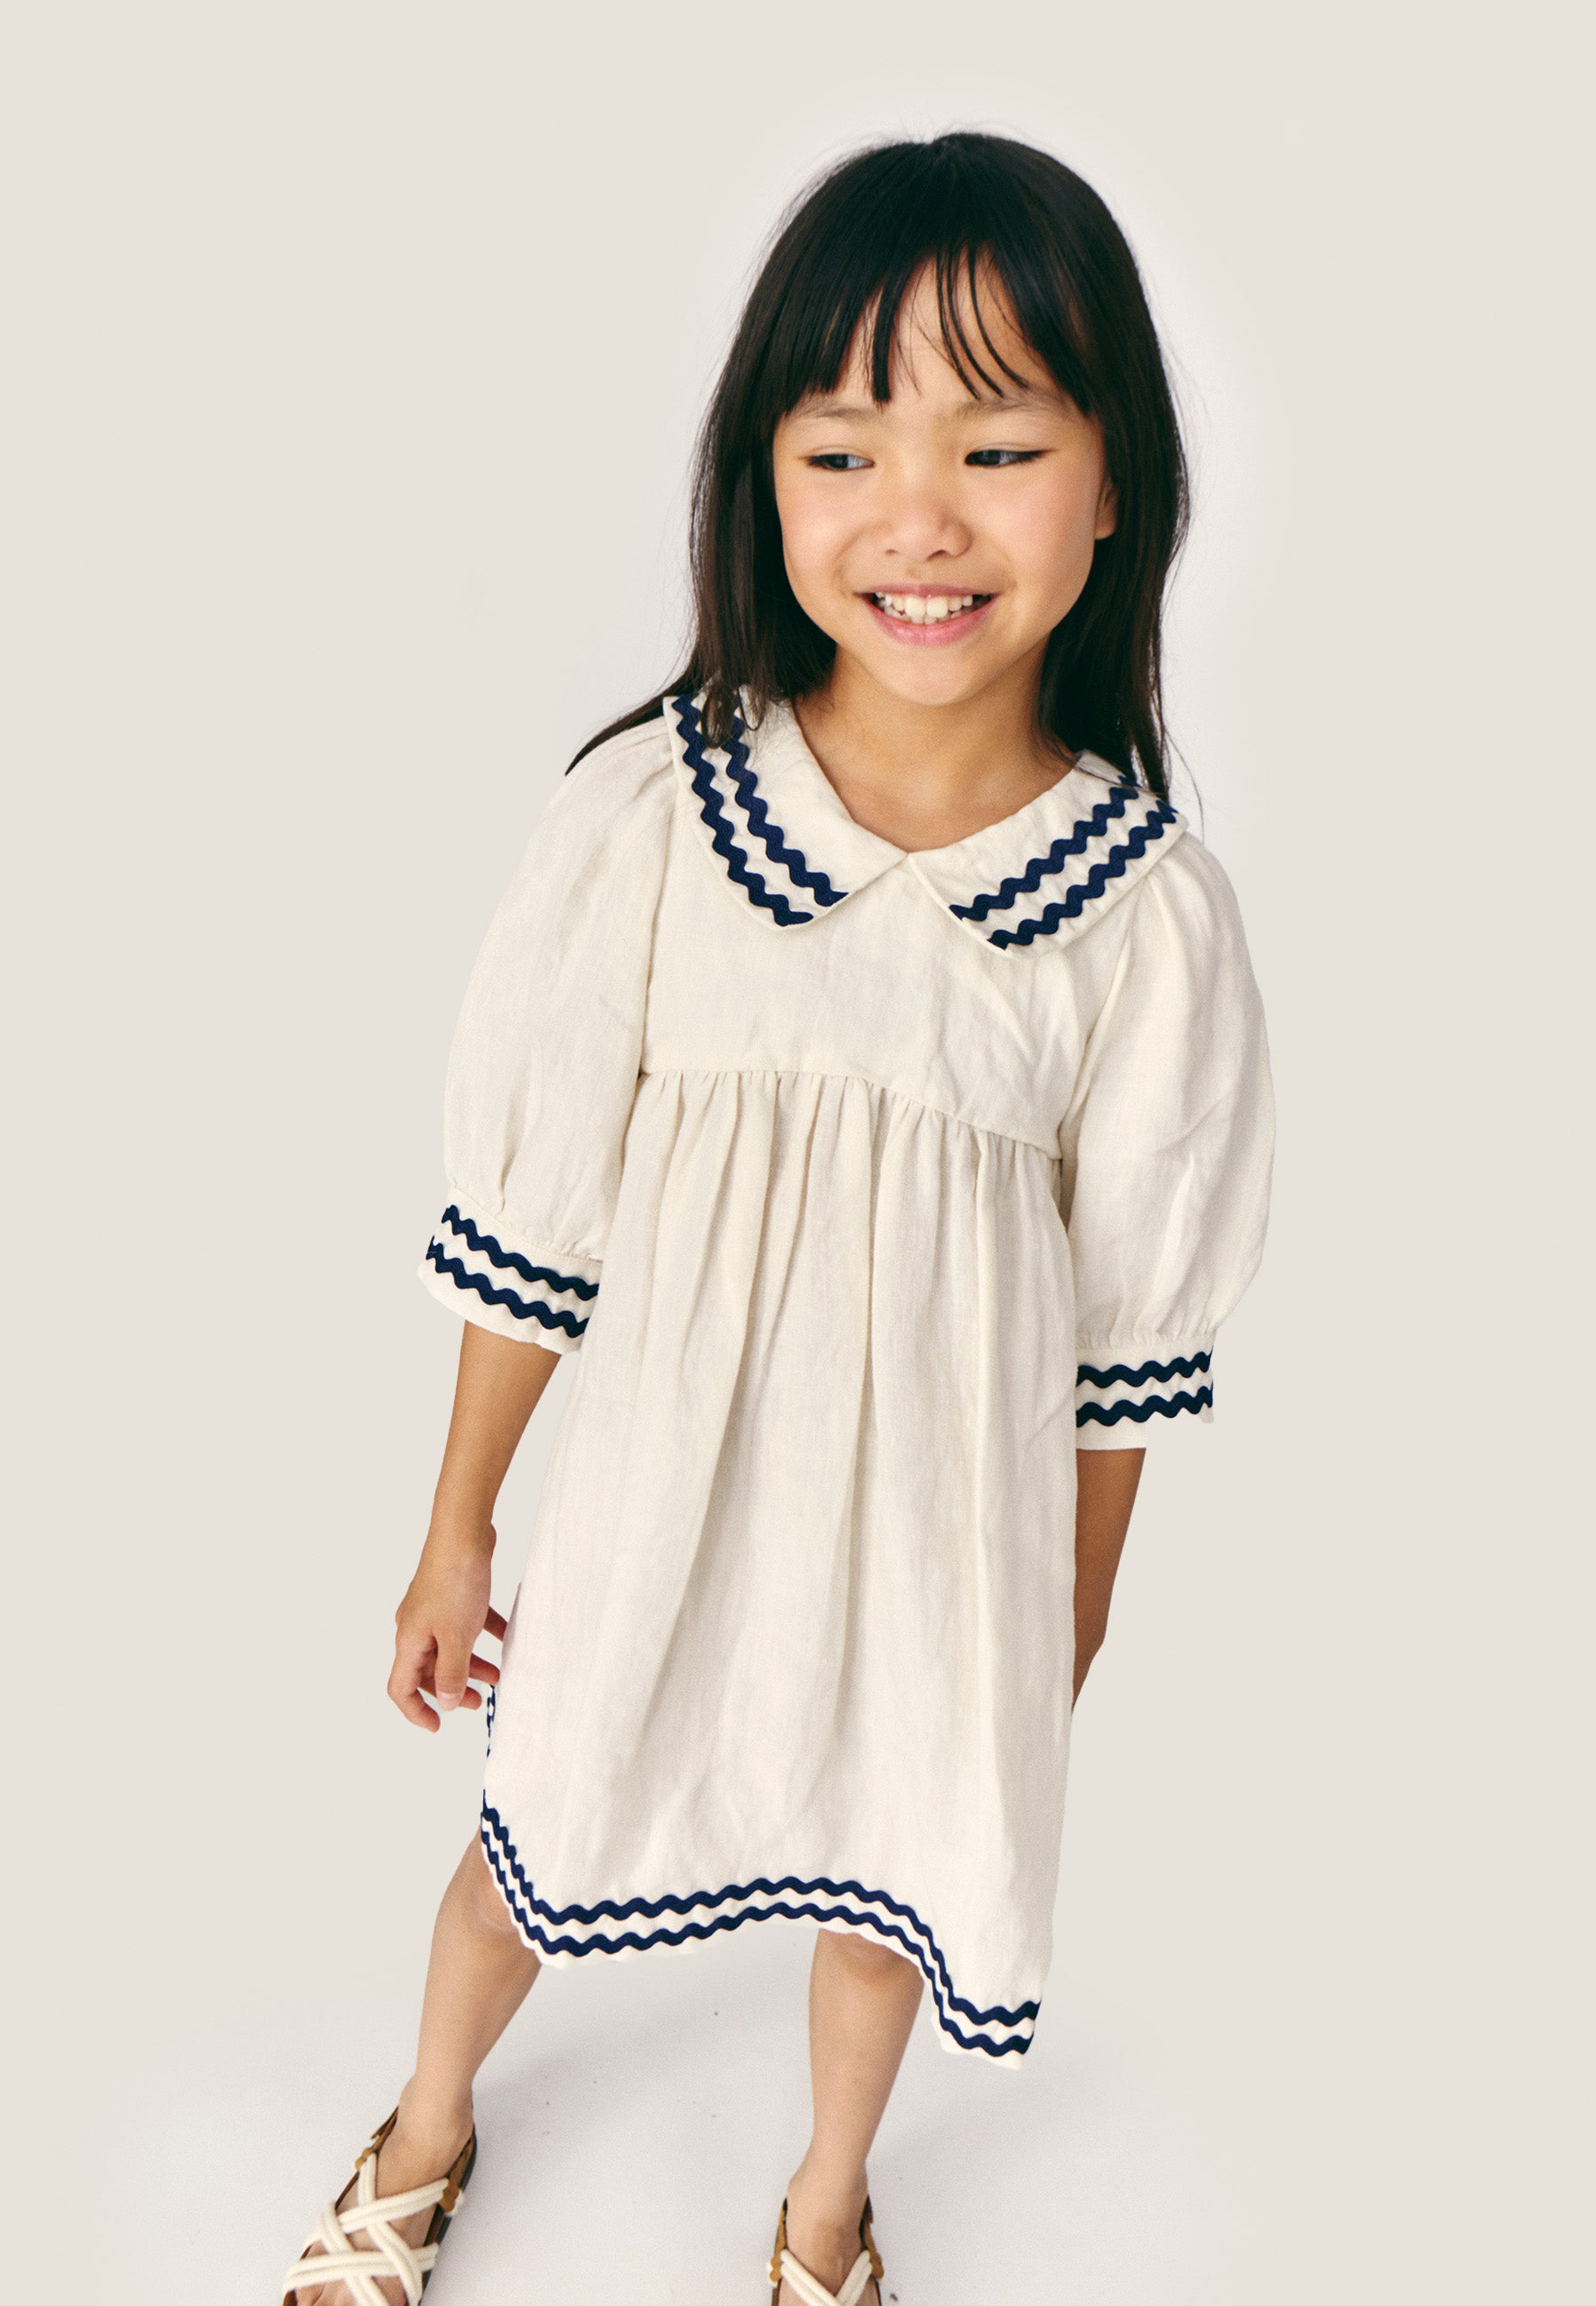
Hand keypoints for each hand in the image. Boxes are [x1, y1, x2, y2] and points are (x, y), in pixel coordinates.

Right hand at [388, 1521, 506, 1731]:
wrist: (464, 1533)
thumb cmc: (455, 1583)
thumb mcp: (456, 1637)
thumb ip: (450, 1673)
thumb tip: (444, 1702)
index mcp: (409, 1641)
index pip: (400, 1688)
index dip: (416, 1712)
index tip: (439, 1726)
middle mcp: (415, 1627)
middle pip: (427, 1670)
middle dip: (451, 1689)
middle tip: (479, 1702)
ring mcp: (433, 1609)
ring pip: (449, 1647)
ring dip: (471, 1664)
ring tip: (499, 1675)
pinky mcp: (451, 1594)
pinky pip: (465, 1623)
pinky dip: (482, 1634)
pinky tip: (506, 1637)